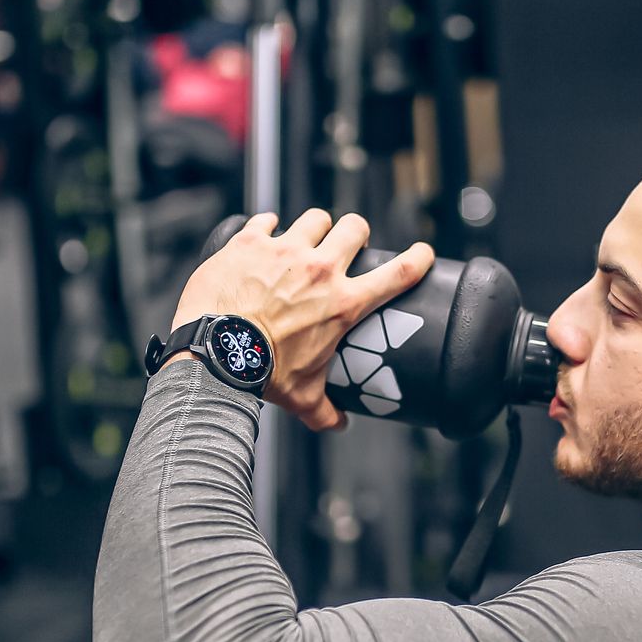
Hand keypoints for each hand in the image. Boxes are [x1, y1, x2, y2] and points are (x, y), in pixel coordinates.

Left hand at [172, 209, 435, 431]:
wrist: (217, 354)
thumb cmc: (262, 374)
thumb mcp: (302, 395)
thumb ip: (324, 410)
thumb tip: (338, 423)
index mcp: (343, 304)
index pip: (399, 274)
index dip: (419, 258)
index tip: (423, 254)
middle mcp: (320, 270)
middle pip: (356, 227)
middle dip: (355, 233)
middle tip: (346, 246)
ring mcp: (285, 251)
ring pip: (315, 218)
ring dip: (313, 227)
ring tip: (304, 239)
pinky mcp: (250, 242)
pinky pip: (265, 220)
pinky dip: (266, 227)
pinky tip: (263, 236)